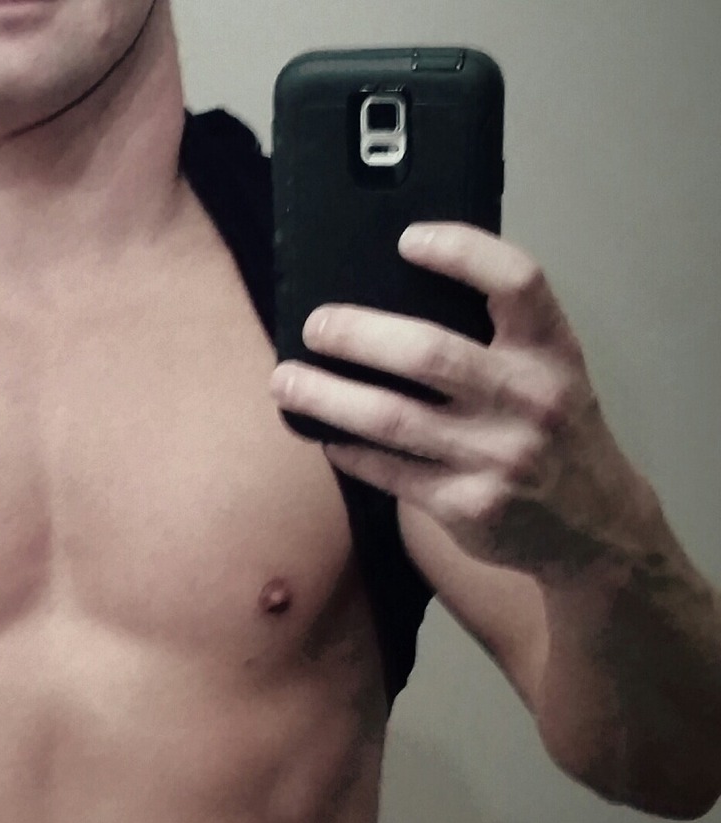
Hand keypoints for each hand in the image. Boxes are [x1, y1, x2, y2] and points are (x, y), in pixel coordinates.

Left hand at [270, 222, 652, 581]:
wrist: (594, 525)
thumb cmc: (554, 433)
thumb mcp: (551, 374)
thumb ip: (497, 340)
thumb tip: (391, 302)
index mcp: (552, 351)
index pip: (516, 281)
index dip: (462, 252)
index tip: (407, 239)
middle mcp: (529, 398)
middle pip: (430, 352)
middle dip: (358, 335)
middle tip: (314, 327)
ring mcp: (498, 456)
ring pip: (394, 418)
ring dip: (329, 397)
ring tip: (286, 382)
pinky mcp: (468, 505)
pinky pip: (391, 471)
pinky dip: (350, 451)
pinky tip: (323, 435)